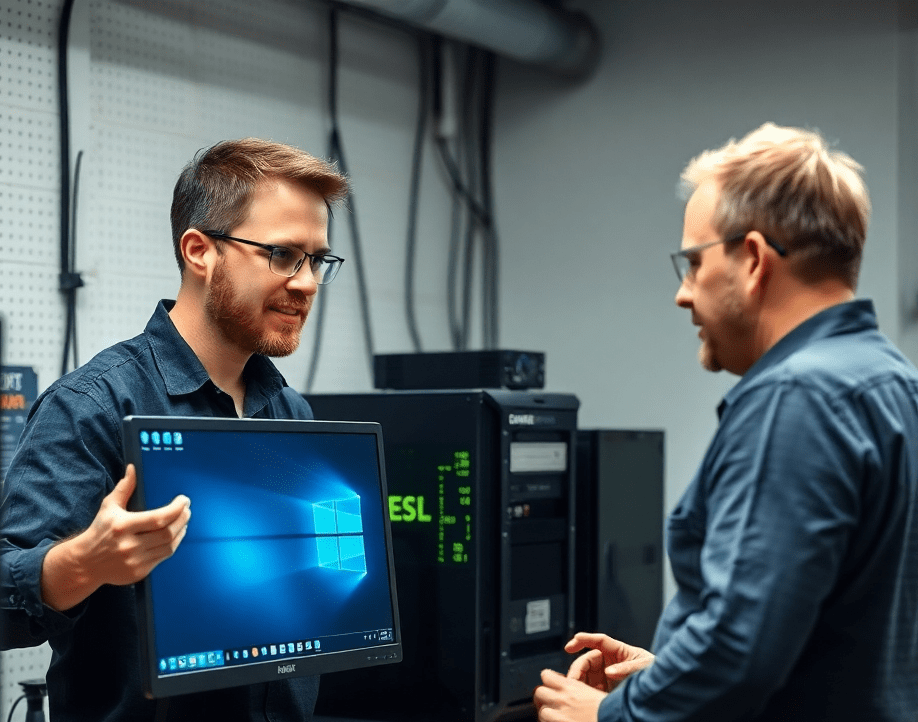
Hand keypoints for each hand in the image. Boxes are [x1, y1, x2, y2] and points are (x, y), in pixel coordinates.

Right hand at [41, 464, 190, 610]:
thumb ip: (124, 488)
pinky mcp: (139, 572)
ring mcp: (135, 561)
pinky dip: (173, 544)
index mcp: (123, 527)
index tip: (184, 500)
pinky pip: (164, 557)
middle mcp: (130, 545)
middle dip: (182, 519)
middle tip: (187, 509)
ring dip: (181, 531)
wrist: (86, 563)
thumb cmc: (99, 531)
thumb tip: (132, 469)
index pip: (158, 518)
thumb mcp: (109, 507)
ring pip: (169, 546)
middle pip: (167, 533)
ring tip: (183, 520)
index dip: (176, 509)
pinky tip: (175, 535)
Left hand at [534, 669, 605, 721]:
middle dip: (543, 697)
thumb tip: (575, 687)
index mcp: (571, 687)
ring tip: (556, 717)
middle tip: (551, 701)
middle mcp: (562, 700)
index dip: (548, 680)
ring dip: (547, 714)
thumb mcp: (596, 693)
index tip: (553, 685)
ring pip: (541, 712)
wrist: (617, 720)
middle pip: (539, 692)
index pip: (546, 675)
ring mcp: (559, 716)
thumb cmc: (611, 710)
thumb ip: (580, 689)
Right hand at [565, 632, 654, 691]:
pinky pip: (591, 689)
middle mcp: (610, 662)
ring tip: (575, 690)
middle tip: (572, 679)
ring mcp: (607, 677)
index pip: (599, 641)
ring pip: (586, 675)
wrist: (664, 692)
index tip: (572, 643)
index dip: (584, 639)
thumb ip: (627, 668)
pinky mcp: (606, 691)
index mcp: (619, 651)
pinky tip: (583, 697)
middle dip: (577, 668)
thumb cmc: (656, 673)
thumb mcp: (644, 667)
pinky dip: (584, 692)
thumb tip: (609, 672)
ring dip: (578, 681)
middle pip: (588, 660)